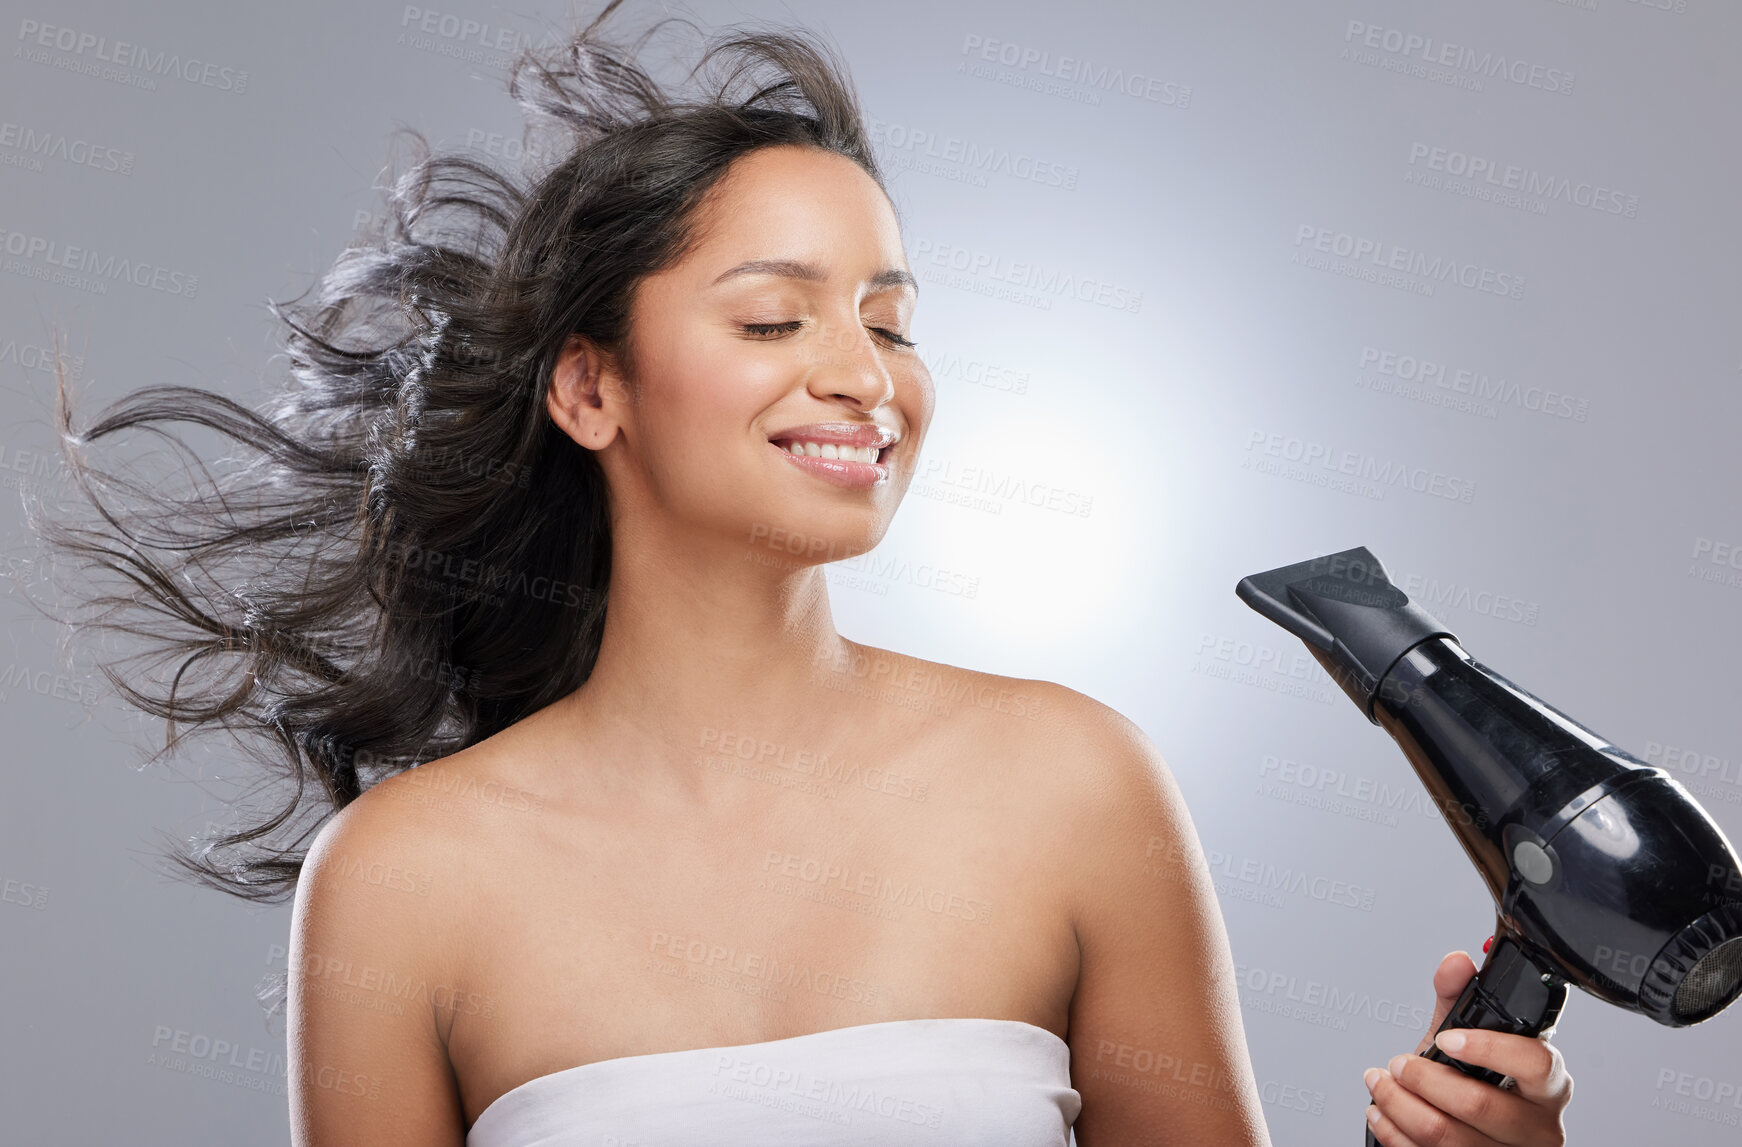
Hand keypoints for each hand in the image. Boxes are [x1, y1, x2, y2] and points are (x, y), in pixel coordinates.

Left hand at [1362, 950, 1573, 1145]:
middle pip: (1479, 1105)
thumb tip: (1456, 963)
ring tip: (1382, 1083)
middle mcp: (1538, 1126)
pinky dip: (1392, 1131)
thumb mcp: (1468, 1036)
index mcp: (1548, 1083)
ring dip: (1399, 1104)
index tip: (1448, 1038)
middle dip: (1424, 1078)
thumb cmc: (1478, 1078)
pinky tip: (1382, 1111)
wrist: (1469, 1125)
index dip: (1487, 1048)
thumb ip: (1458, 996)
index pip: (1535, 1063)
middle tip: (1401, 1063)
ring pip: (1446, 1136)